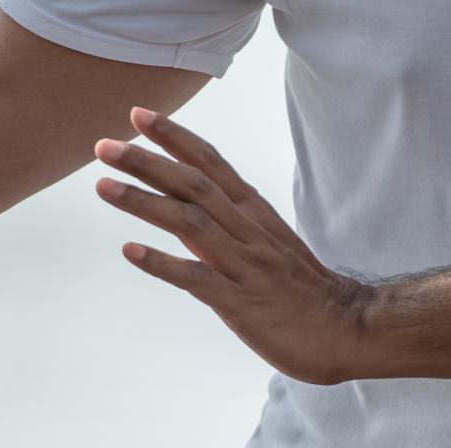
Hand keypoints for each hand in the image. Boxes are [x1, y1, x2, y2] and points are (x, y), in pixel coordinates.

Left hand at [94, 108, 373, 384]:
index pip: (210, 163)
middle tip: (104, 146)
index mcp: (253, 213)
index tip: (138, 114)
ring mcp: (245, 265)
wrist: (347, 330)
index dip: (174, 137)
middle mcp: (248, 231)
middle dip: (146, 162)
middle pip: (193, 185)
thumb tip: (189, 200)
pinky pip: (197, 278)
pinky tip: (130, 252)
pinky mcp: (241, 302)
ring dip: (144, 203)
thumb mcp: (267, 240)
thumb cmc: (300, 288)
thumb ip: (230, 219)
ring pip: (190, 223)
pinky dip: (162, 263)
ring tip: (103, 187)